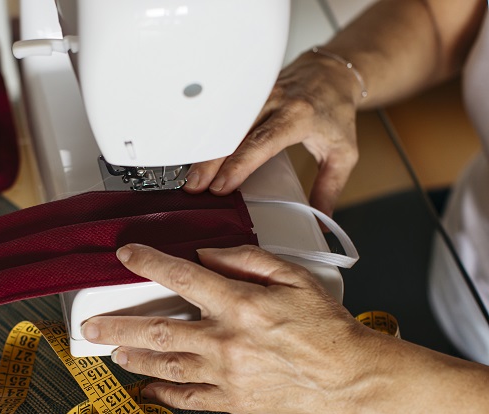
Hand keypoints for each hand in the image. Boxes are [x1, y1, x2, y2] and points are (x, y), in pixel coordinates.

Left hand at [81, 244, 378, 413]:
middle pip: (157, 330)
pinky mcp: (232, 399)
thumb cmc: (325, 326)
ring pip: (165, 365)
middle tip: (92, 325)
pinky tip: (147, 389)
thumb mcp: (292, 276)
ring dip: (133, 358)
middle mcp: (226, 340)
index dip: (148, 263)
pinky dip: (163, 394)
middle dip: (118, 326)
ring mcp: (226, 373)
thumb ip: (246, 260)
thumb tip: (209, 254)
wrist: (350, 375)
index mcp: (240, 304)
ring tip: (113, 352)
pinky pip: (188, 399)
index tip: (127, 256)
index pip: (181, 277)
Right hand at [182, 51, 363, 216]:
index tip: (222, 186)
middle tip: (196, 187)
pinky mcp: (246, 96)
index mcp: (298, 116)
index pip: (262, 142)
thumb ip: (330, 188)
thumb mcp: (343, 152)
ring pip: (224, 125)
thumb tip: (322, 221)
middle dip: (211, 162)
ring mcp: (257, 96)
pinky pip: (223, 117)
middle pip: (235, 134)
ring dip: (205, 151)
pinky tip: (196, 155)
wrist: (331, 73)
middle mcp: (274, 102)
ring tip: (191, 177)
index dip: (239, 164)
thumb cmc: (335, 111)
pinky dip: (208, 137)